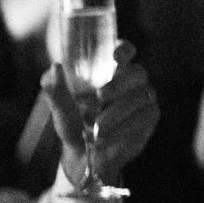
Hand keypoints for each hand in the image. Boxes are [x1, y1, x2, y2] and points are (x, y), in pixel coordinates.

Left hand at [44, 40, 158, 186]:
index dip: (124, 49)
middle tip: (100, 96)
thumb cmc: (73, 123)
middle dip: (118, 84)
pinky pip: (145, 116)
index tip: (115, 55)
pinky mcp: (149, 117)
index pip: (125, 50)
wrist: (82, 153)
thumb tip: (55, 67)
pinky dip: (124, 127)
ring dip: (117, 111)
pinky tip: (108, 136)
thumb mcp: (60, 107)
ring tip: (97, 126)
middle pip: (136, 72)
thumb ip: (55, 88)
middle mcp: (131, 81)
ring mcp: (143, 98)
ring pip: (141, 96)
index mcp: (110, 70)